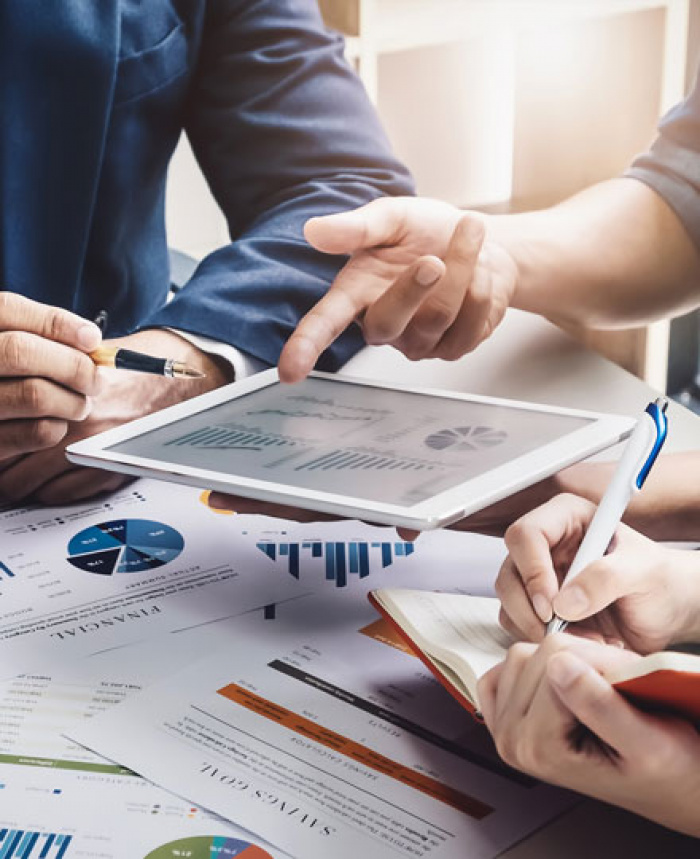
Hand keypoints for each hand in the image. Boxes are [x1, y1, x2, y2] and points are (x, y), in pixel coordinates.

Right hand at [0, 292, 102, 461]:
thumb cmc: (7, 376)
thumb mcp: (12, 345)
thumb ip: (43, 336)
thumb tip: (90, 338)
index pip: (8, 309)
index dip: (57, 323)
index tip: (91, 338)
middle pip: (21, 352)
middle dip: (74, 365)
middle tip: (96, 380)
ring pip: (35, 395)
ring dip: (73, 401)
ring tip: (80, 404)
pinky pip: (37, 432)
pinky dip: (59, 427)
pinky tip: (57, 422)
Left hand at [0, 329, 232, 504]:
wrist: (191, 381)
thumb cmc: (149, 364)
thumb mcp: (92, 357)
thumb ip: (53, 374)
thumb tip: (18, 388)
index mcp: (72, 398)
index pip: (11, 432)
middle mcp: (84, 430)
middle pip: (17, 465)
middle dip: (2, 469)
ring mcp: (101, 455)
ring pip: (38, 485)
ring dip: (21, 484)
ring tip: (12, 480)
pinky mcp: (116, 471)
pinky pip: (68, 494)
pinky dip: (52, 492)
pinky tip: (45, 483)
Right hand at [278, 198, 517, 381]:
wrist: (480, 243)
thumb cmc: (426, 232)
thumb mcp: (391, 217)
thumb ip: (356, 227)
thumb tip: (313, 230)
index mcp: (355, 292)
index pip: (324, 323)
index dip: (306, 346)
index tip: (289, 371)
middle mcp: (381, 324)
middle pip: (389, 322)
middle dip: (416, 286)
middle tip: (434, 257)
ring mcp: (417, 342)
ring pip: (439, 317)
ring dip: (464, 268)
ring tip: (468, 237)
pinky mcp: (452, 348)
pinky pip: (472, 325)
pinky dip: (484, 287)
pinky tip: (479, 272)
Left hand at [477, 635, 699, 836]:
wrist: (665, 785)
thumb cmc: (663, 769)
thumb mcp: (646, 742)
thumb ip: (599, 705)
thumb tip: (559, 665)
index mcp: (539, 747)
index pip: (556, 660)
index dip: (600, 661)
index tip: (625, 682)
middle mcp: (513, 740)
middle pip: (535, 655)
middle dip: (582, 660)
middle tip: (614, 686)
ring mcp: (505, 728)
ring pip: (521, 654)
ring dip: (562, 660)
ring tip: (594, 687)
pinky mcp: (506, 715)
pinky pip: (508, 668)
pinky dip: (536, 666)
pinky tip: (564, 685)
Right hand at [495, 493, 699, 651]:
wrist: (668, 613)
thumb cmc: (662, 581)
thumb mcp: (644, 571)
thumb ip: (606, 577)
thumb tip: (564, 601)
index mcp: (567, 518)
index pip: (526, 534)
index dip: (533, 570)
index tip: (552, 603)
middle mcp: (547, 545)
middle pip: (509, 570)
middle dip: (529, 606)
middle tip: (557, 628)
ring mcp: (540, 576)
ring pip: (508, 600)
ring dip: (537, 627)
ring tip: (583, 636)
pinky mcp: (538, 606)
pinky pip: (517, 623)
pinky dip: (540, 639)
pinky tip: (577, 640)